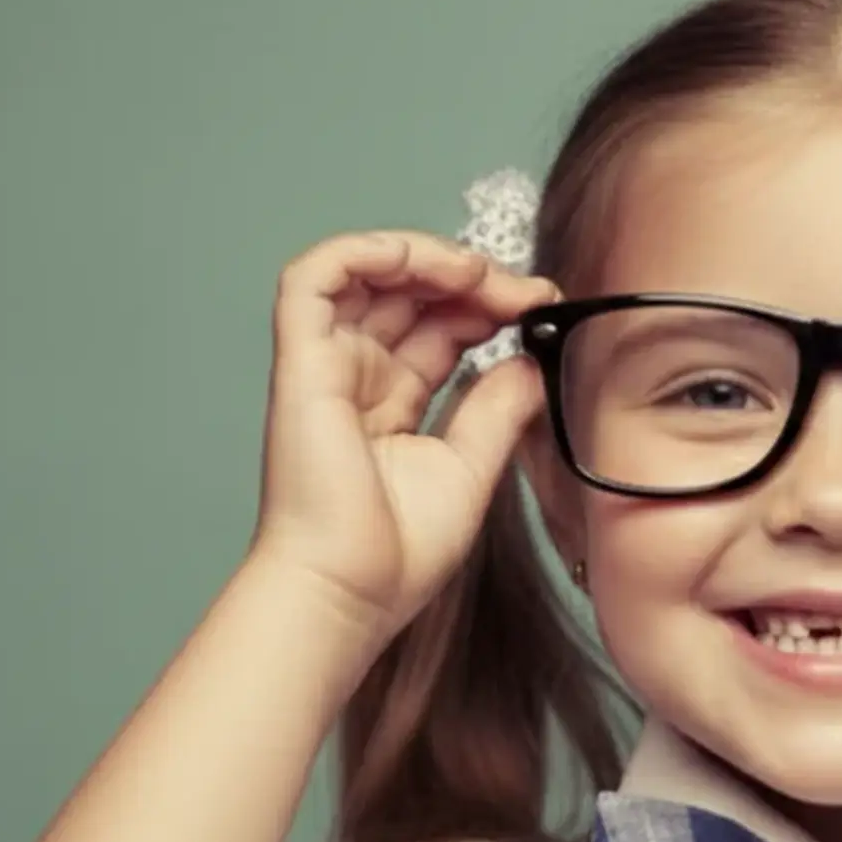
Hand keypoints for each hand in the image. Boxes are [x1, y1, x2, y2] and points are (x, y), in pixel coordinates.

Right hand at [247, 231, 558, 637]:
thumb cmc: (395, 554)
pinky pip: (314, 277)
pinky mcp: (300, 360)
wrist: (349, 591)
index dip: (489, 305)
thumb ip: (499, 410)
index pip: (440, 327)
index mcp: (392, 403)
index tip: (541, 307)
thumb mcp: (472, 468)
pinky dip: (366, 250)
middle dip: (472, 279)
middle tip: (525, 291)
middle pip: (410, 294)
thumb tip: (529, 359)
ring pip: (365, 272)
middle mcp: (356, 377)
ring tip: (479, 275)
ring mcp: (326, 365)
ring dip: (426, 257)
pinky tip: (424, 261)